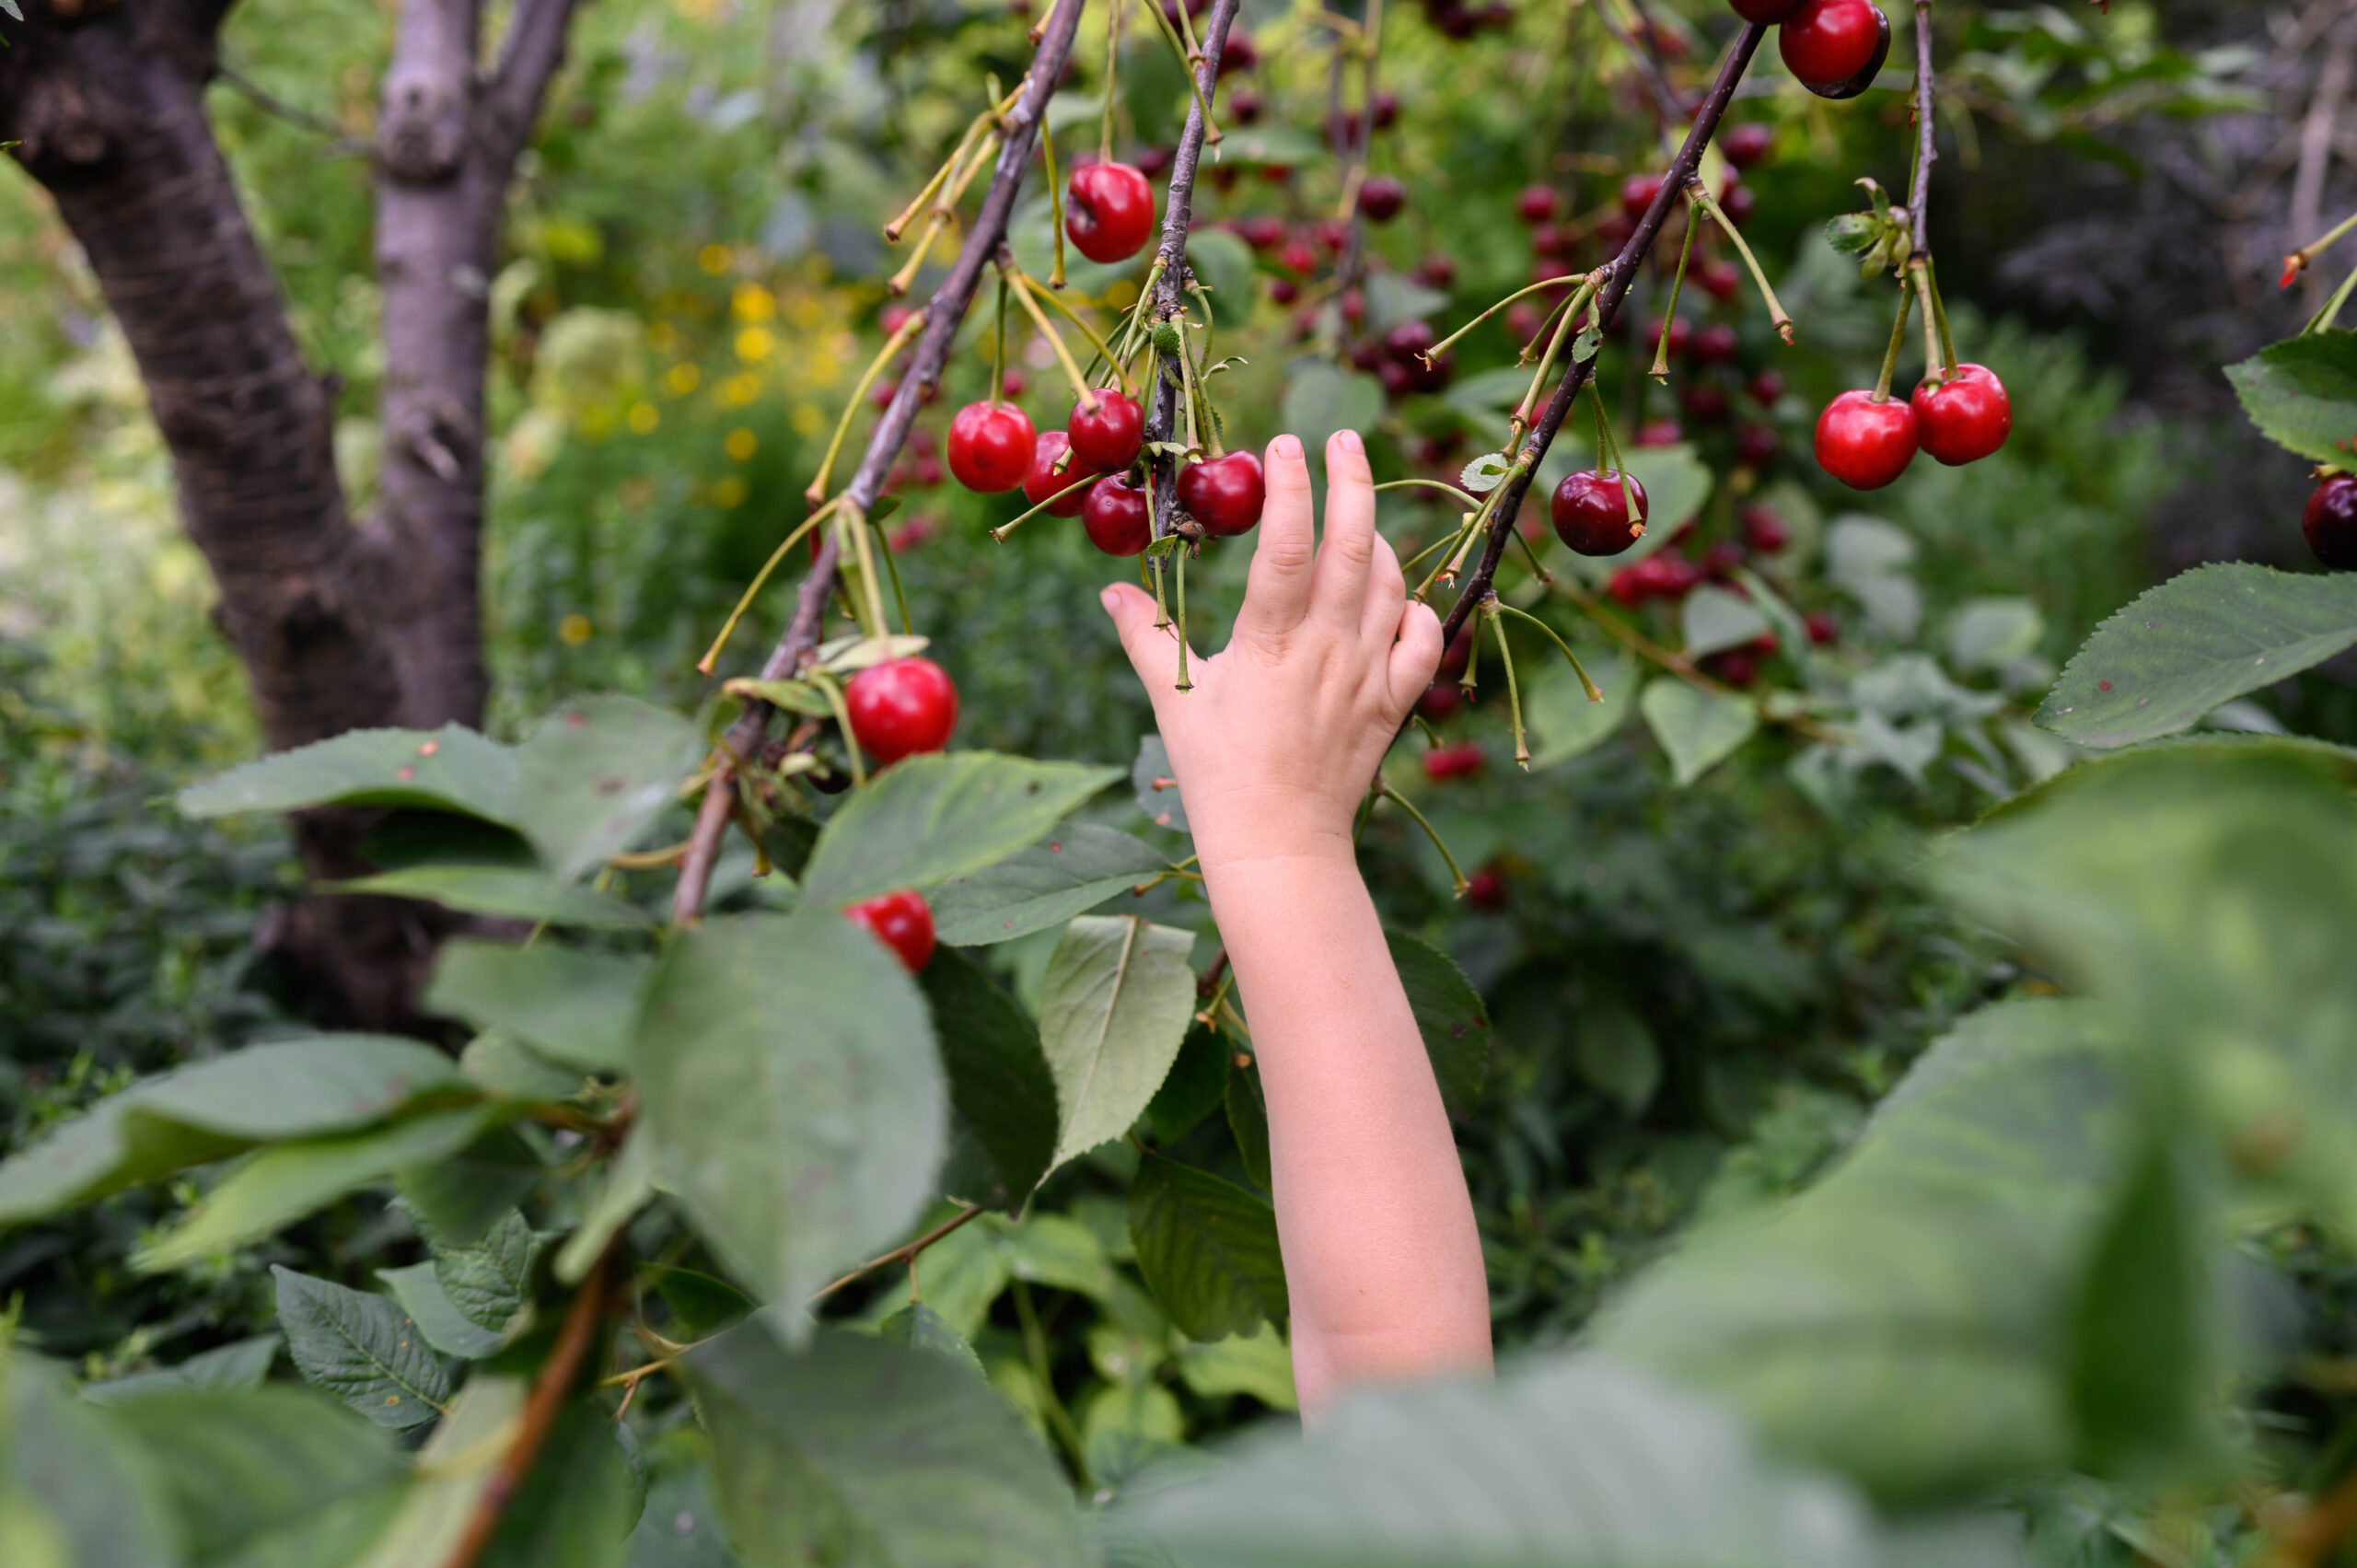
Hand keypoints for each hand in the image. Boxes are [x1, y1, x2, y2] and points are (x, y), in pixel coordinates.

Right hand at [1101, 430, 1442, 872]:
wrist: (1279, 844)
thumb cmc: (1217, 774)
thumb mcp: (1174, 701)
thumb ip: (1145, 637)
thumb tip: (1112, 589)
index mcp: (1271, 642)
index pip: (1288, 544)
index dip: (1291, 487)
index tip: (1286, 443)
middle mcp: (1329, 649)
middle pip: (1355, 546)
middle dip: (1353, 481)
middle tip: (1346, 439)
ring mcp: (1368, 675)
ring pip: (1391, 585)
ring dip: (1379, 538)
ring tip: (1359, 514)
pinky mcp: (1392, 704)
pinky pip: (1421, 641)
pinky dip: (1415, 609)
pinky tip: (1397, 596)